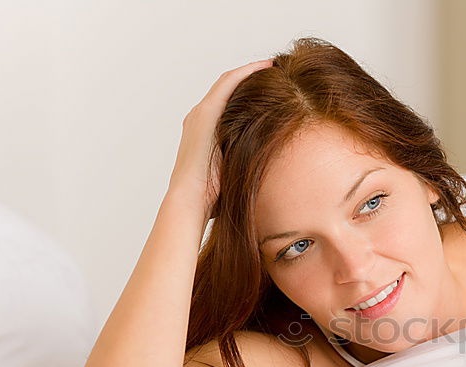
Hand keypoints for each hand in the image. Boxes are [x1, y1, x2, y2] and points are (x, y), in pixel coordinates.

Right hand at [168, 58, 274, 221]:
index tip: (271, 91)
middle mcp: (199, 119)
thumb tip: (273, 179)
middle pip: (227, 91)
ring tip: (273, 66)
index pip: (227, 106)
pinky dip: (246, 72)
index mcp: (204, 134)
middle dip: (250, 79)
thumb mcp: (234, 177)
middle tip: (275, 72)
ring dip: (251, 72)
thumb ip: (246, 169)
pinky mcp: (206, 113)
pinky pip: (228, 83)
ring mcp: (200, 114)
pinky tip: (265, 67)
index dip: (248, 95)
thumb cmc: (212, 200)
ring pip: (228, 83)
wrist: (191, 202)